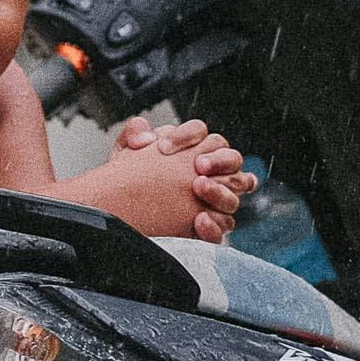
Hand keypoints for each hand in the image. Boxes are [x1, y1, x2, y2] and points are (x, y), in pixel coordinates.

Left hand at [101, 117, 246, 243]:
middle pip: (232, 158)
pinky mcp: (212, 227)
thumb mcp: (125, 155)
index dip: (187, 136)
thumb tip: (144, 137)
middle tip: (198, 165)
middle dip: (218, 160)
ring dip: (219, 189)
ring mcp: (216, 199)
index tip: (162, 148)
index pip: (201, 133)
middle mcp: (212, 171)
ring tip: (198, 186)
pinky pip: (223, 226)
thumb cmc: (131, 179)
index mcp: (194, 148)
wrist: (124, 212)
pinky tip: (199, 220)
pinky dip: (214, 224)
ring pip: (236, 192)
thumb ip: (133, 135)